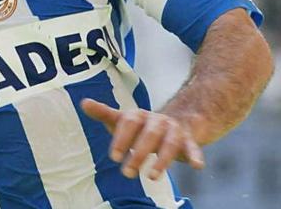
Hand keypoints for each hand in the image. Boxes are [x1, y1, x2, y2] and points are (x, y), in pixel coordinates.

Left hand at [80, 98, 204, 179]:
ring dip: (162, 160)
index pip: (128, 123)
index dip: (121, 139)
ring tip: (153, 177)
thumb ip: (104, 113)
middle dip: (138, 154)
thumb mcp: (122, 120)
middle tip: (127, 173)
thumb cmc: (140, 126)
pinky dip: (195, 156)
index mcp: (138, 115)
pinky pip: (193, 148)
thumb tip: (83, 102)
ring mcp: (174, 130)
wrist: (174, 122)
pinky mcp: (189, 141)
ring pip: (170, 143)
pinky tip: (197, 166)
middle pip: (149, 135)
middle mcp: (157, 120)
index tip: (113, 157)